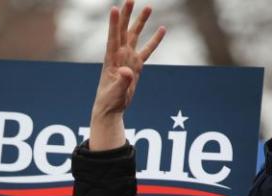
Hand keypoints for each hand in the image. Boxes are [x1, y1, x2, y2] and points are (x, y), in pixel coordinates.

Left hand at [89, 0, 164, 149]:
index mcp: (111, 61)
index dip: (114, 24)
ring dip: (141, 22)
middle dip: (128, 15)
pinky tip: (162, 29)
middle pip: (124, 31)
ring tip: (148, 7)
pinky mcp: (136, 66)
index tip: (115, 9)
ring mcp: (128, 59)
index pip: (113, 38)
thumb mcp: (115, 92)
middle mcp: (120, 56)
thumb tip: (127, 71)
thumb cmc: (109, 102)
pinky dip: (154, 40)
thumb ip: (122, 81)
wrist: (110, 110)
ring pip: (135, 37)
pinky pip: (147, 50)